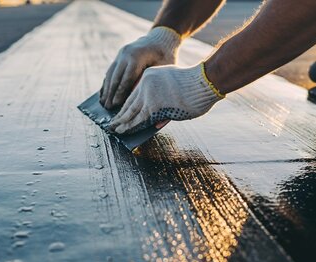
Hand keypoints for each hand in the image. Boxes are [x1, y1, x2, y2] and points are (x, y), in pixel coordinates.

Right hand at [100, 27, 181, 109]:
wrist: (160, 38)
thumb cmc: (166, 56)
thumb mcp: (163, 68)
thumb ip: (153, 81)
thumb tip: (144, 101)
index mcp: (137, 56)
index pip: (127, 78)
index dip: (120, 92)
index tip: (116, 105)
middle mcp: (126, 54)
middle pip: (116, 77)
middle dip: (111, 94)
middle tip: (107, 108)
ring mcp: (121, 54)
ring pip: (110, 74)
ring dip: (106, 89)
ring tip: (103, 103)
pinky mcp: (119, 56)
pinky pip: (111, 71)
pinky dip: (107, 83)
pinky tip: (103, 93)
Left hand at [108, 63, 224, 133]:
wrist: (204, 82)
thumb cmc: (195, 85)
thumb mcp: (173, 86)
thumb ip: (161, 98)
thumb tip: (155, 120)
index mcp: (149, 76)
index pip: (133, 93)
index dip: (126, 105)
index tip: (119, 112)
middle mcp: (145, 83)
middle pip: (129, 102)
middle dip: (120, 115)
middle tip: (111, 123)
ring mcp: (148, 94)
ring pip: (130, 111)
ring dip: (121, 122)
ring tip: (113, 130)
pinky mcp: (153, 106)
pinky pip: (138, 119)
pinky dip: (129, 126)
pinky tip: (122, 131)